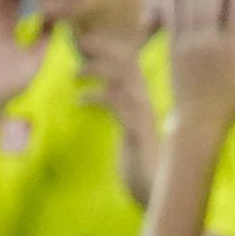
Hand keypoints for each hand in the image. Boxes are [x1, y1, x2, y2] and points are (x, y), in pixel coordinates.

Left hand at [78, 28, 159, 204]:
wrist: (158, 194)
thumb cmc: (142, 168)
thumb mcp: (129, 134)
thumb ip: (120, 114)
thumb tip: (103, 99)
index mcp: (143, 102)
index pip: (129, 64)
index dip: (108, 49)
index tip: (84, 43)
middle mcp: (146, 104)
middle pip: (128, 62)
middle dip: (102, 47)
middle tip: (77, 41)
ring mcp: (143, 116)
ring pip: (124, 77)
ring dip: (98, 69)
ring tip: (76, 74)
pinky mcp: (136, 131)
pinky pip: (117, 104)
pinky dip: (97, 97)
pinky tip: (80, 101)